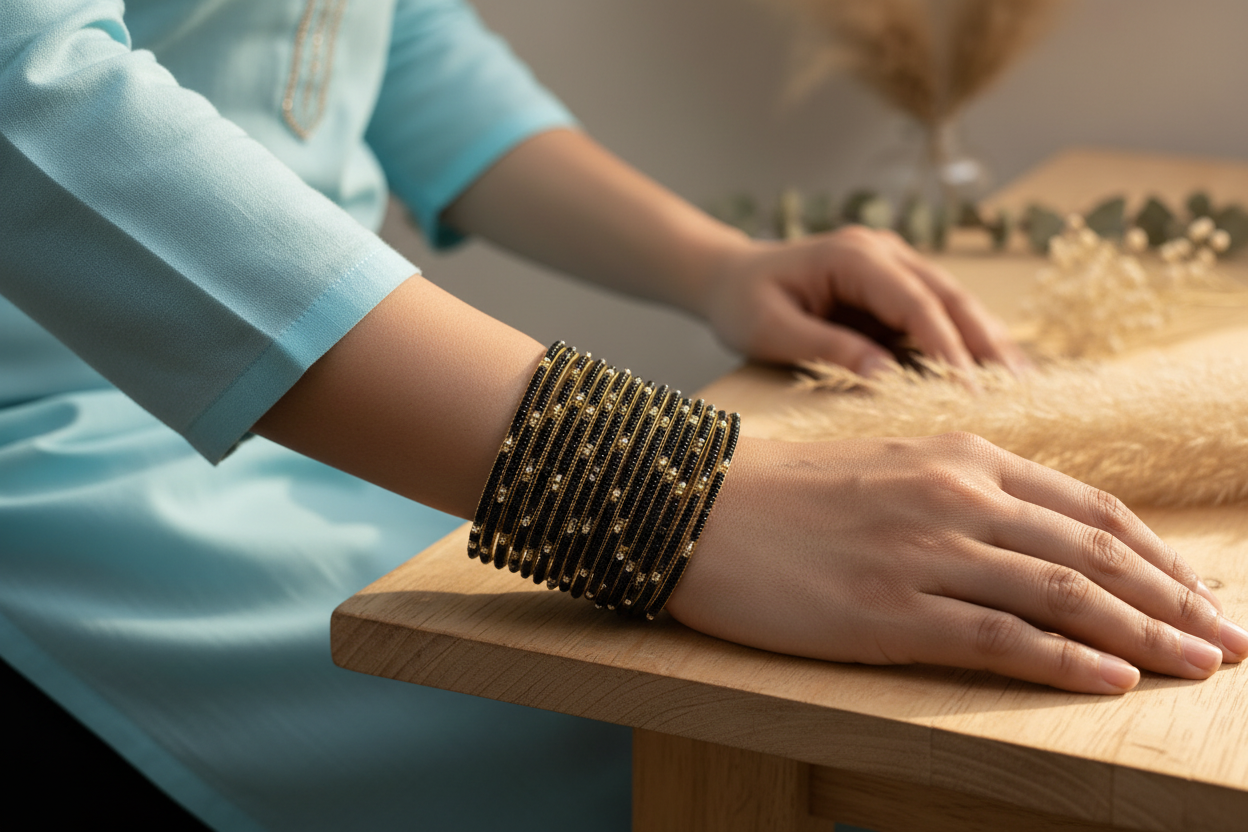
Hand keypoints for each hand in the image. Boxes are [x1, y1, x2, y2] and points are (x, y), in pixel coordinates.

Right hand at [667, 433, 1246, 693]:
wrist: (696, 505)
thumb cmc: (784, 493)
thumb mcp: (886, 468)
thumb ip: (959, 491)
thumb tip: (1025, 536)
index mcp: (959, 456)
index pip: (1086, 508)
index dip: (1156, 554)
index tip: (1200, 590)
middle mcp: (957, 495)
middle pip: (1094, 552)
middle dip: (1177, 599)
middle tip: (1234, 639)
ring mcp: (926, 551)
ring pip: (1064, 594)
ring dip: (1146, 634)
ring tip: (1201, 665)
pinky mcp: (891, 608)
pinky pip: (1001, 637)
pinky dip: (1067, 660)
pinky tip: (1112, 680)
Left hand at [701, 226, 1029, 375]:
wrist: (729, 276)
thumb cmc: (742, 302)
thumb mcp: (771, 330)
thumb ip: (827, 348)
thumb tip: (886, 376)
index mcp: (854, 255)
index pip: (916, 303)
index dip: (948, 348)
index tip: (971, 393)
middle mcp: (884, 252)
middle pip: (950, 297)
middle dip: (987, 345)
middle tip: (1020, 393)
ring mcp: (894, 264)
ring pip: (956, 302)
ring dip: (989, 342)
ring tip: (1024, 387)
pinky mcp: (896, 286)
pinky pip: (941, 313)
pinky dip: (969, 341)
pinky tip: (997, 373)